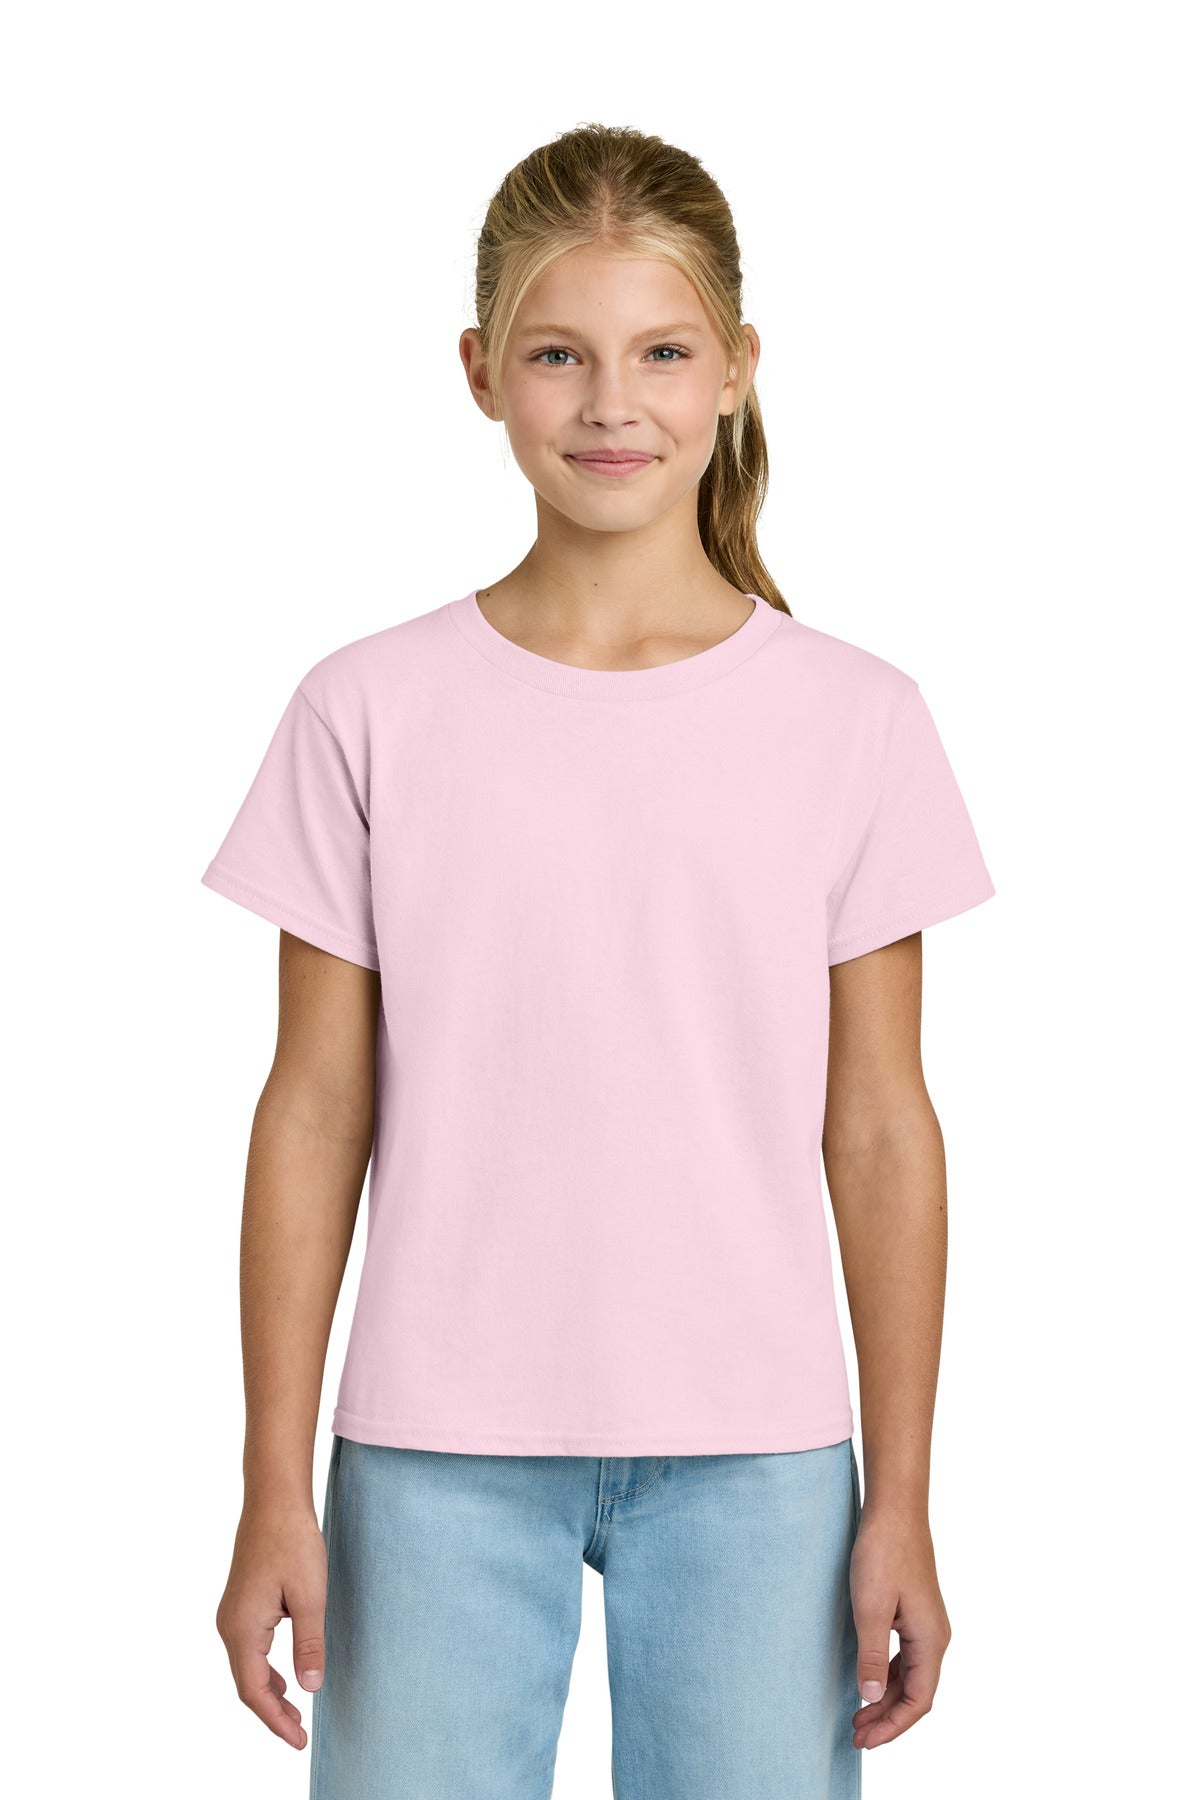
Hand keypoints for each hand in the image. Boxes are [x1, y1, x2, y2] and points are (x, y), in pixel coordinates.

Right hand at [215, 1501, 328, 1749]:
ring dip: (269, 1691)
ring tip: (294, 1712)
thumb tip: (309, 1688)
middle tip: (299, 1734)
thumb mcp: (310, 1596)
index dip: (275, 1720)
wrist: (274, 1499)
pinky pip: (248, 1648)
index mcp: (243, 1628)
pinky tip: (283, 1675)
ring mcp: (231, 1613)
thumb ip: (309, 1644)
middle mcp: (229, 1625)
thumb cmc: (293, 1542)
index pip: (254, 1691)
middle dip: (272, 1711)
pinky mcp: (240, 1603)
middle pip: (246, 1683)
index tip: (298, 1741)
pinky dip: (264, 1669)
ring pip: (246, 1666)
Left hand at [849, 1502, 951, 1750]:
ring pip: (909, 1676)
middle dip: (887, 1718)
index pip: (918, 1701)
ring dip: (885, 1698)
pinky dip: (887, 1676)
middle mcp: (935, 1636)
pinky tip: (868, 1682)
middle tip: (855, 1735)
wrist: (894, 1510)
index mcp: (930, 1640)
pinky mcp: (914, 1612)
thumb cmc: (883, 1553)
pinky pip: (905, 1657)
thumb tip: (869, 1698)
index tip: (865, 1740)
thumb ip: (871, 1655)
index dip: (893, 1726)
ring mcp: (926, 1624)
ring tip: (857, 1717)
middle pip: (915, 1693)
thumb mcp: (870, 1607)